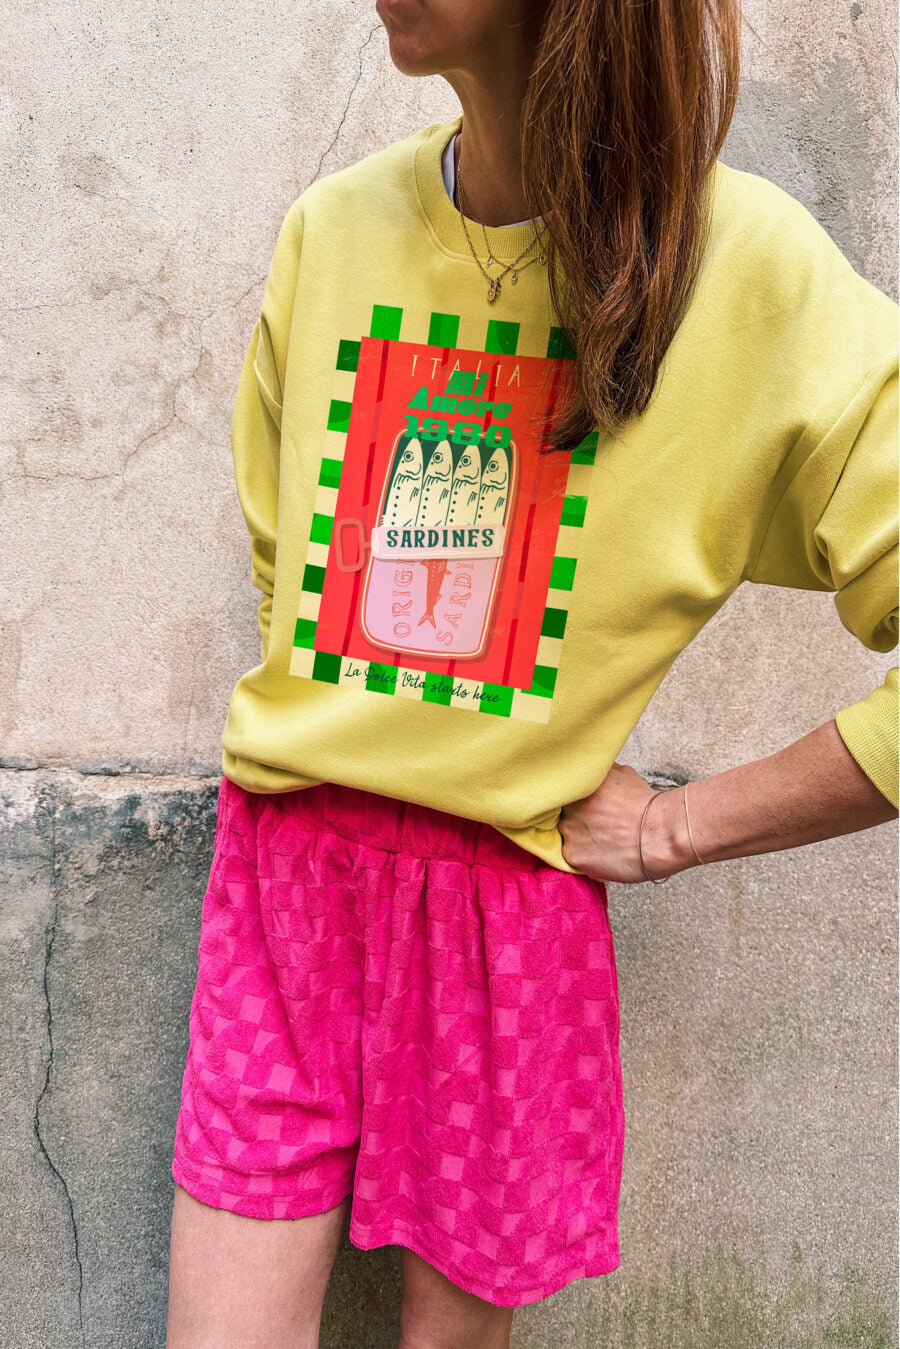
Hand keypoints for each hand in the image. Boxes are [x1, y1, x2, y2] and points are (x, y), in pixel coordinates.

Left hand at [559, 762, 693, 882]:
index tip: (582, 805)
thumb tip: (591, 771)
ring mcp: (568, 831)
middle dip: (575, 818)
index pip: (559, 791)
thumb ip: (599, 773)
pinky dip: (585, 855)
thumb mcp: (622, 774)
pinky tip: (602, 852)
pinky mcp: (573, 855)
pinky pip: (572, 856)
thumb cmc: (646, 805)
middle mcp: (567, 806)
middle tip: (596, 823)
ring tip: (602, 839)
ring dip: (578, 837)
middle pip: (560, 813)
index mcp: (576, 784)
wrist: (660, 833)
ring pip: (565, 835)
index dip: (570, 799)